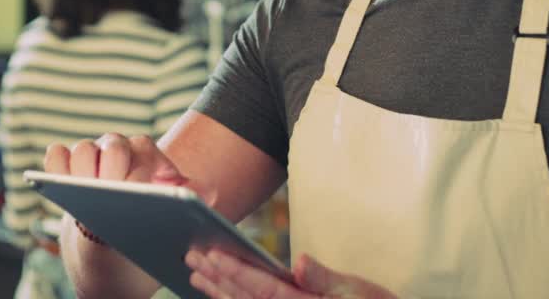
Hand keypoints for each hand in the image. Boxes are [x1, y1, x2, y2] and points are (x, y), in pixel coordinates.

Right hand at [43, 132, 214, 198]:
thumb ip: (191, 197)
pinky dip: (56, 167)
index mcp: (145, 152)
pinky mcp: (63, 165)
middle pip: (111, 145)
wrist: (116, 229)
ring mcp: (89, 154)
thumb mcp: (172, 205)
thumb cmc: (147, 213)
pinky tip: (61, 187)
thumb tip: (206, 194)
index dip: (142, 166)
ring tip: (86, 193)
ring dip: (83, 171)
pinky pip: (55, 155)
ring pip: (82, 149)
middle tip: (113, 189)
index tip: (141, 188)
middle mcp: (116, 147)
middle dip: (112, 166)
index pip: (143, 148)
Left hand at [186, 249, 396, 298]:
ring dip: (218, 292)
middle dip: (217, 278)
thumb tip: (302, 262)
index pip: (264, 287)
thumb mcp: (356, 291)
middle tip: (191, 258)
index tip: (212, 255)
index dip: (237, 271)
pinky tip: (217, 294)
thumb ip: (326, 278)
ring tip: (195, 275)